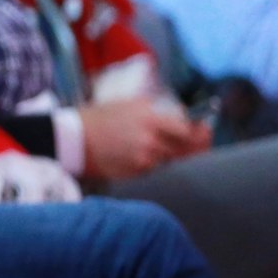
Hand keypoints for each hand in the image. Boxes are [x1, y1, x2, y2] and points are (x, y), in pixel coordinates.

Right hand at [80, 98, 209, 180]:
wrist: (72, 139)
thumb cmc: (100, 117)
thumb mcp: (131, 104)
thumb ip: (159, 110)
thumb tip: (184, 118)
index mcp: (151, 119)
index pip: (188, 131)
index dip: (201, 132)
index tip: (205, 129)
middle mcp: (151, 141)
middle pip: (186, 150)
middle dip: (194, 146)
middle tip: (198, 141)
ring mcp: (143, 160)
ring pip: (170, 160)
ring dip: (170, 154)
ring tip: (155, 144)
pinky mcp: (135, 173)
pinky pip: (154, 169)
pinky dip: (153, 162)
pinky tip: (138, 153)